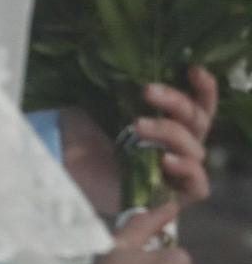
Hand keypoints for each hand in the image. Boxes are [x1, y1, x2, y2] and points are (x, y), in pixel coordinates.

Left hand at [60, 66, 218, 212]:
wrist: (58, 165)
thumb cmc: (78, 132)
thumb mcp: (101, 102)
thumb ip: (127, 88)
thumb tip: (138, 65)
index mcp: (166, 122)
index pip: (198, 106)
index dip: (204, 88)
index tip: (194, 69)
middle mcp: (175, 146)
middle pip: (197, 122)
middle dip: (177, 103)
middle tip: (147, 91)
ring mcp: (174, 171)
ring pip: (195, 149)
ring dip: (171, 132)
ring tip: (137, 125)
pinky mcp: (170, 197)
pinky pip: (198, 186)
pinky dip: (188, 169)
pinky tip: (166, 159)